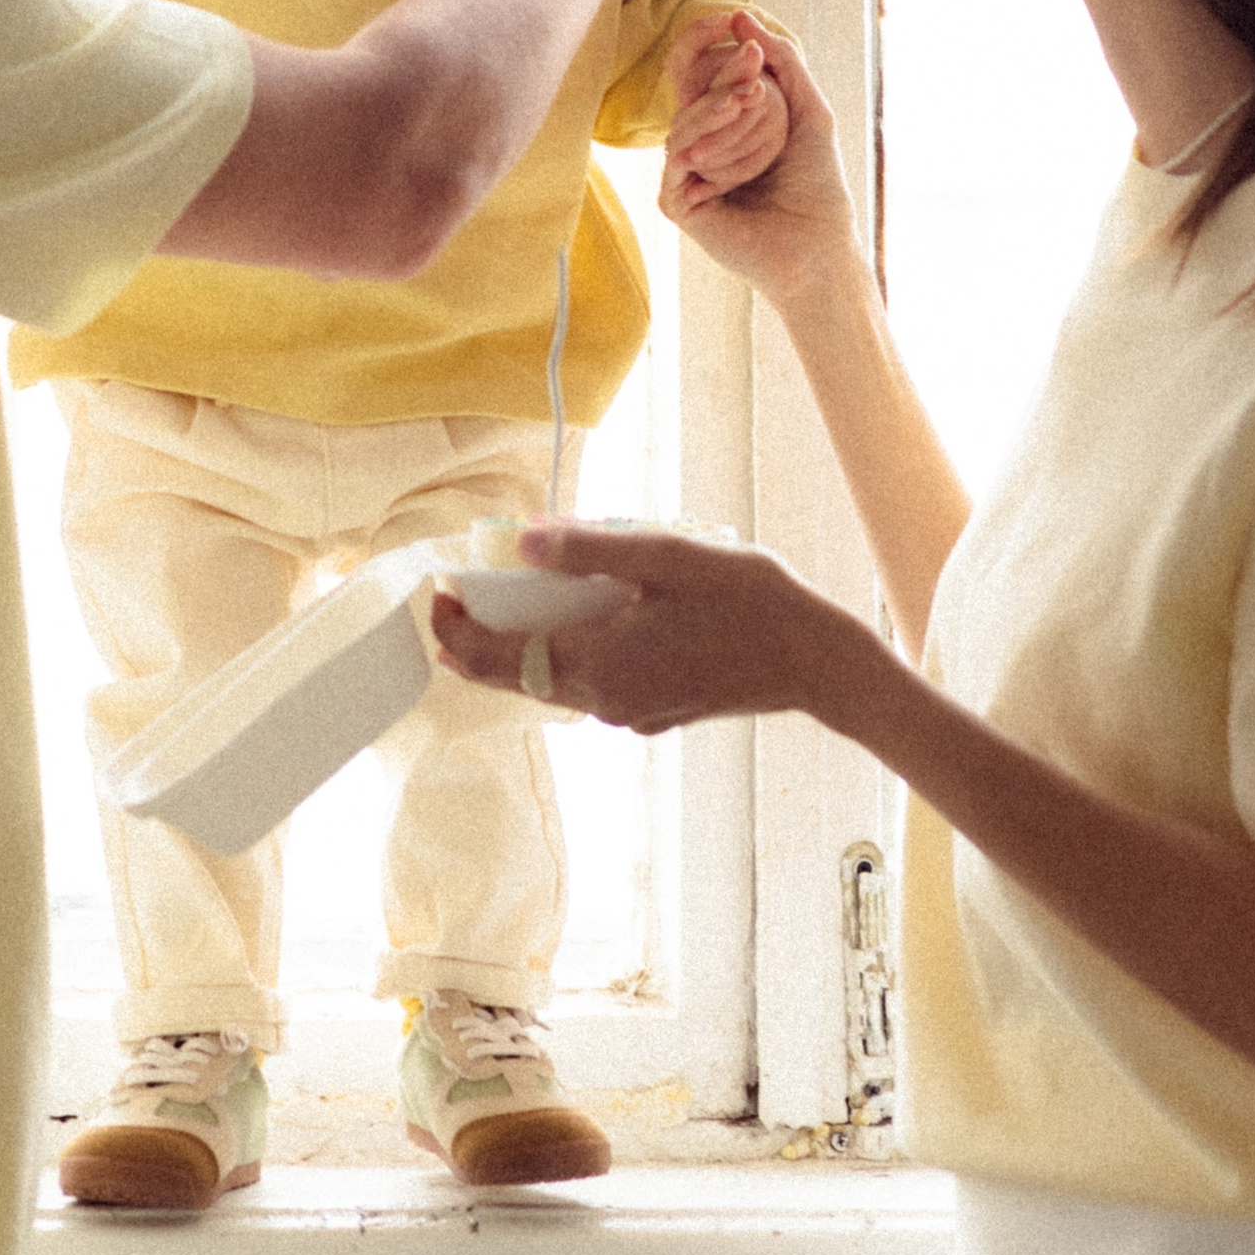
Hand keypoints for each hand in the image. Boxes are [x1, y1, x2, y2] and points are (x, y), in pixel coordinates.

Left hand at [431, 521, 873, 736]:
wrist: (815, 661)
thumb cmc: (746, 602)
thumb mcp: (665, 557)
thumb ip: (587, 550)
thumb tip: (521, 543)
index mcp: (599, 663)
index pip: (499, 659)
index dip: (457, 633)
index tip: (438, 599)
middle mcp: (607, 699)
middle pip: (520, 677)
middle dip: (483, 641)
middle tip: (461, 601)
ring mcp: (632, 711)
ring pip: (556, 683)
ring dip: (528, 647)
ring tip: (518, 601)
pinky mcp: (656, 711)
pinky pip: (594, 684)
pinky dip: (571, 653)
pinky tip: (588, 617)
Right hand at [661, 23, 862, 309]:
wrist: (821, 244)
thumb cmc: (818, 183)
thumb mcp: (809, 110)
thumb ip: (783, 61)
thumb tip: (743, 17)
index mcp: (723, 124)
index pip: (698, 72)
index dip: (703, 41)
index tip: (729, 20)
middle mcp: (700, 146)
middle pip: (689, 92)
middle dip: (722, 71)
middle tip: (753, 61)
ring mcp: (685, 174)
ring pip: (684, 122)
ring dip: (718, 104)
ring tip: (752, 97)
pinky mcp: (677, 201)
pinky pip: (677, 157)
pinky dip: (704, 135)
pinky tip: (732, 121)